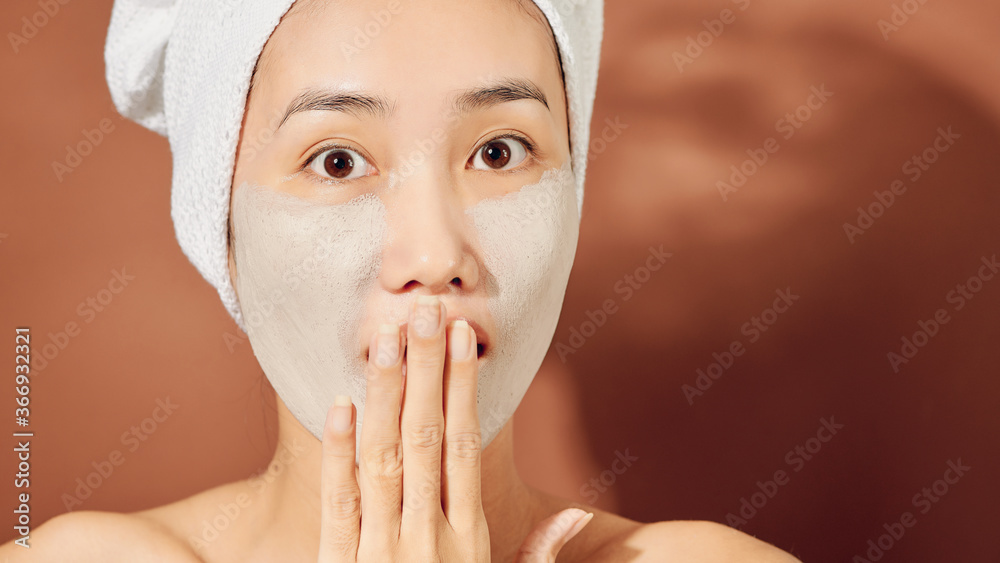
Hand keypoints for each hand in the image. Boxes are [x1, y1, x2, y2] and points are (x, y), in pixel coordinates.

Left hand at [317, 295, 593, 561]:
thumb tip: (577, 515)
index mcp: (467, 539)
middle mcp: (426, 536)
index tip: (468, 337)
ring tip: (387, 338)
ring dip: (386, 395)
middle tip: (428, 310)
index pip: (468, 446)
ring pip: (384, 458)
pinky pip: (338, 502)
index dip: (466, 388)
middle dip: (428, 371)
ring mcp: (381, 550)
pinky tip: (340, 404)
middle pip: (428, 438)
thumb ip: (538, 555)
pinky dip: (338, 452)